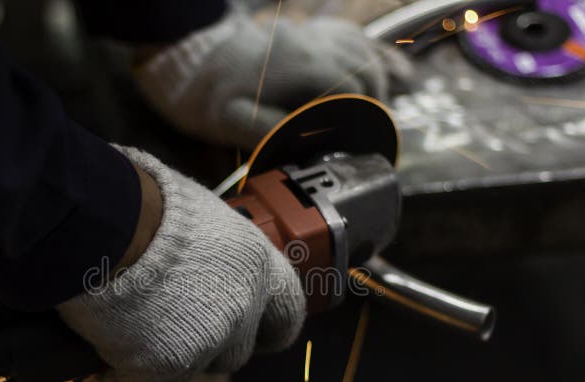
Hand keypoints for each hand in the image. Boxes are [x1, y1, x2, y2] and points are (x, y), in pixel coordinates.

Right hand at [57, 146, 305, 381]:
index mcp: (256, 265)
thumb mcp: (199, 213)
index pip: (288, 312)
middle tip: (175, 332)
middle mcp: (239, 309)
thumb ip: (215, 248)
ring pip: (187, 372)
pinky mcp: (157, 367)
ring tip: (128, 336)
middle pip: (235, 353)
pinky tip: (98, 370)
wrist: (103, 222)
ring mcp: (201, 343)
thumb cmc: (143, 202)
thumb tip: (201, 253)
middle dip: (209, 349)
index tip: (262, 336)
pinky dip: (114, 379)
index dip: (272, 328)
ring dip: (163, 360)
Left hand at [132, 10, 410, 147]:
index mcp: (301, 68)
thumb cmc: (205, 94)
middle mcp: (312, 45)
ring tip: (379, 113)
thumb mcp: (229, 119)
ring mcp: (309, 35)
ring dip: (378, 81)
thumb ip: (271, 131)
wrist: (187, 58)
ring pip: (363, 52)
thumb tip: (311, 143)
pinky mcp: (304, 35)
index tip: (369, 143)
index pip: (354, 89)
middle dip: (376, 104)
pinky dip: (374, 55)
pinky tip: (396, 70)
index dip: (367, 118)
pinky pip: (350, 37)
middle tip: (373, 137)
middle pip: (366, 70)